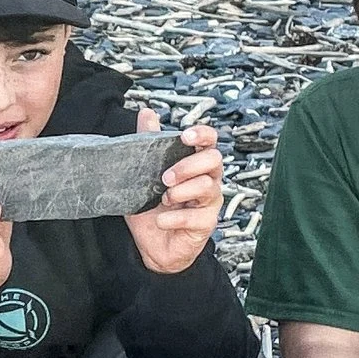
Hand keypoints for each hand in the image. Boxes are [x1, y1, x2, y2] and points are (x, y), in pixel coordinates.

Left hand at [123, 109, 222, 274]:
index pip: (210, 141)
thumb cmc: (152, 207)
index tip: (185, 136)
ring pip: (208, 186)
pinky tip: (162, 219)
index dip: (202, 135)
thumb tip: (147, 113)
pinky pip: (196, 217)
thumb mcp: (144, 172)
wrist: (151, 244)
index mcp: (195, 164)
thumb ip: (148, 142)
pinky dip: (174, 217)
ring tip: (162, 198)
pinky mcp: (206, 224)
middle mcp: (208, 180)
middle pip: (214, 160)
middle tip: (165, 177)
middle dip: (188, 165)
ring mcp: (209, 202)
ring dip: (181, 191)